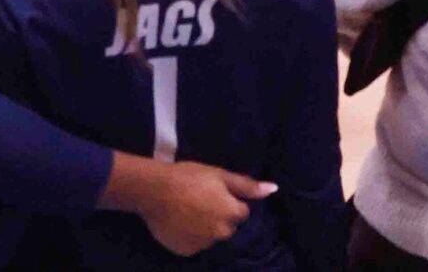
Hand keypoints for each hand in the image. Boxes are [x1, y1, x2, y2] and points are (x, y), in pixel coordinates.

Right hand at [136, 163, 273, 255]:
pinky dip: (191, 237)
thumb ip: (247, 186)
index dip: (230, 202)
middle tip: (202, 202)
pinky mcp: (187, 252)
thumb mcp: (219, 175)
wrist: (154, 191)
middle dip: (220, 218)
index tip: (216, 193)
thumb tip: (273, 189)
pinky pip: (195, 245)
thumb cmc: (188, 177)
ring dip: (206, 228)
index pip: (242, 212)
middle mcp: (221, 233)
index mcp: (231, 213)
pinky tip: (181, 223)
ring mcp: (204, 245)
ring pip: (212, 237)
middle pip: (228, 228)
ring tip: (190, 212)